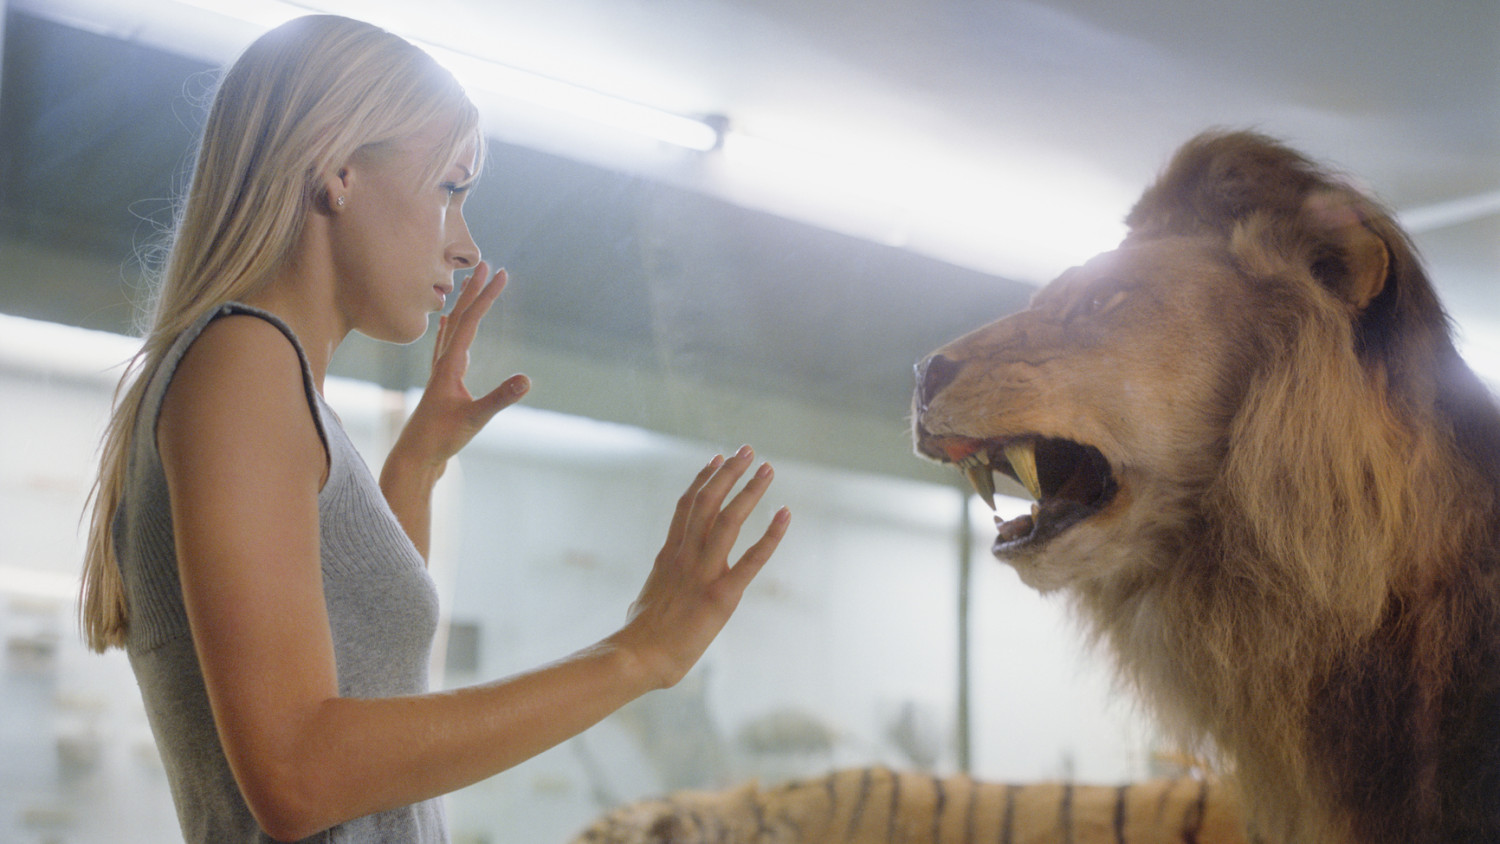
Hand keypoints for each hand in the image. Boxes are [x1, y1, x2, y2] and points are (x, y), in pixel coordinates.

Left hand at [389, 261, 529, 475]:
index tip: (501, 274)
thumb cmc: (441, 439)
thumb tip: (527, 380)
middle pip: (458, 317)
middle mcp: (442, 362)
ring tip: (469, 286)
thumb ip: (500, 399)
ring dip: (462, 305)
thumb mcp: (475, 419)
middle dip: (474, 291)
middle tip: (488, 266)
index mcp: (450, 365)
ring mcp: (440, 371)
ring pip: (450, 328)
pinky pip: (446, 345)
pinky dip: (450, 328)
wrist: (414, 457)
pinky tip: (446, 325)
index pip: (470, 322)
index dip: (486, 297)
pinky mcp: (441, 382)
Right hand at [611, 446, 790, 688]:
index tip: (717, 459)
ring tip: (767, 469)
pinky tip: (785, 515)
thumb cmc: (640, 637)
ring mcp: (703, 573)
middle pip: (708, 502)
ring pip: (728, 520)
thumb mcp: (646, 599)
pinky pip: (751, 560)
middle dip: (729, 473)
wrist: (639, 656)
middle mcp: (686, 556)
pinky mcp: (721, 595)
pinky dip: (771, 536)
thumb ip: (658, 586)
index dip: (703, 480)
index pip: (687, 506)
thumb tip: (651, 593)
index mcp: (668, 555)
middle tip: (747, 450)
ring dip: (750, 491)